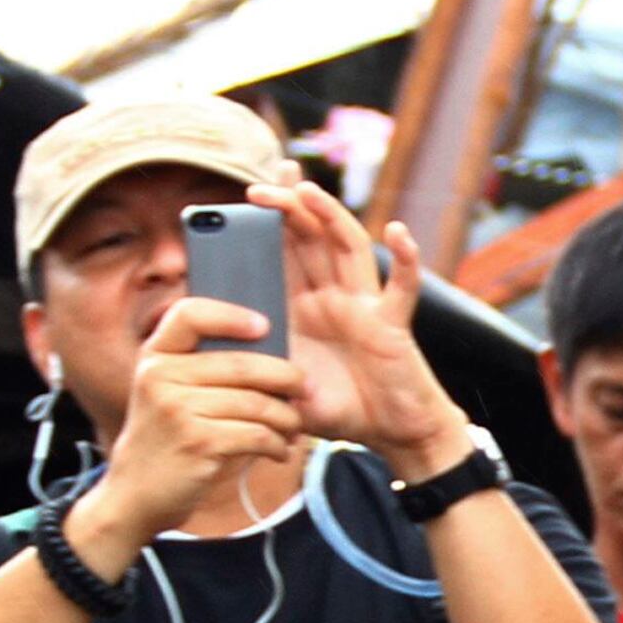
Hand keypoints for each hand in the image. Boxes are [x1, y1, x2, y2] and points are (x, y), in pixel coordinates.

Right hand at [80, 293, 308, 550]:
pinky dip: (276, 444)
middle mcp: (161, 378)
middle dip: (285, 376)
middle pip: (241, 365)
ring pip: (256, 403)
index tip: (265, 327)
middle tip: (305, 389)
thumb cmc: (165, 440)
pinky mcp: (199, 444)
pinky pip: (256, 434)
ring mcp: (179, 411)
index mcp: (155, 358)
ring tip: (294, 427)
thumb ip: (197, 368)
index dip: (231, 315)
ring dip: (286, 418)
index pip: (190, 314)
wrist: (134, 494)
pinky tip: (280, 450)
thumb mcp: (164, 393)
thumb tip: (271, 354)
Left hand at [258, 181, 469, 476]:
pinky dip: (405, 258)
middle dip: (288, 206)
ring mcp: (364, 305)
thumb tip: (216, 360)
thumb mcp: (284, 390)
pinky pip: (401, 287)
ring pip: (347, 246)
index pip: (283, 253)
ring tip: (306, 190)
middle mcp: (334, 296)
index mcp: (305, 308)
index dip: (267, 223)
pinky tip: (396, 231)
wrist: (390, 434)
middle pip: (311, 237)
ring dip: (329, 215)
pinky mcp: (392, 323)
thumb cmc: (341, 410)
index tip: (242, 197)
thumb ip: (256, 373)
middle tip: (258, 188)